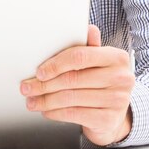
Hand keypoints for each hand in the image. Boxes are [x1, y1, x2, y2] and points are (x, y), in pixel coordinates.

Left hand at [20, 25, 134, 145]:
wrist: (115, 115)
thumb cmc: (102, 82)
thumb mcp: (97, 62)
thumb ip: (88, 47)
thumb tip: (88, 28)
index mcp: (117, 57)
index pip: (80, 56)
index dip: (56, 64)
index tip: (39, 71)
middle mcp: (121, 78)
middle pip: (72, 79)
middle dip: (44, 84)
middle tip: (27, 87)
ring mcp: (117, 100)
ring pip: (70, 98)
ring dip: (45, 100)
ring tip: (32, 100)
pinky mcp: (108, 120)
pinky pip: (74, 114)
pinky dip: (55, 113)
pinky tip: (46, 110)